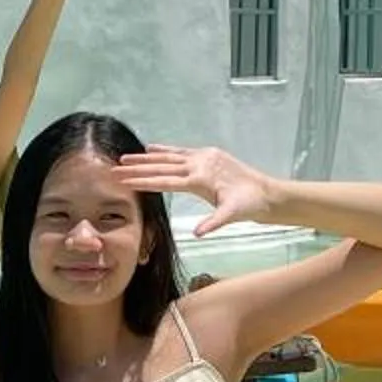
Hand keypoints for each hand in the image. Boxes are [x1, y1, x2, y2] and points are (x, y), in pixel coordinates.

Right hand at [118, 145, 275, 234]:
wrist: (266, 192)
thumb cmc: (249, 205)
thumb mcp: (232, 216)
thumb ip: (214, 222)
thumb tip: (198, 234)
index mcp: (200, 179)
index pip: (165, 181)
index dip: (143, 181)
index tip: (123, 181)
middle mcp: (199, 165)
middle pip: (162, 166)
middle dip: (137, 168)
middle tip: (115, 168)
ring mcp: (203, 158)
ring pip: (169, 157)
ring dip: (146, 157)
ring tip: (125, 157)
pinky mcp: (207, 155)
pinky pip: (181, 152)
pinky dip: (165, 150)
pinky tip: (151, 148)